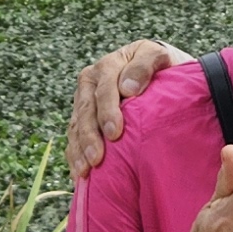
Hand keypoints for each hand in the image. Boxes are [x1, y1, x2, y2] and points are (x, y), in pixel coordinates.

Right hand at [66, 41, 187, 175]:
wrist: (154, 69)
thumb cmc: (159, 65)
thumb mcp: (156, 55)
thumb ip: (144, 65)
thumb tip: (128, 88)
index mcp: (107, 67)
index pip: (103, 91)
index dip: (107, 112)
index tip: (115, 133)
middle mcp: (90, 84)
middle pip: (85, 112)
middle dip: (89, 137)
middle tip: (96, 159)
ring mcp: (83, 102)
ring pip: (75, 127)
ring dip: (79, 150)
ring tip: (85, 171)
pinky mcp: (81, 119)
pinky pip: (73, 138)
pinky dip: (75, 156)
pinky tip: (79, 175)